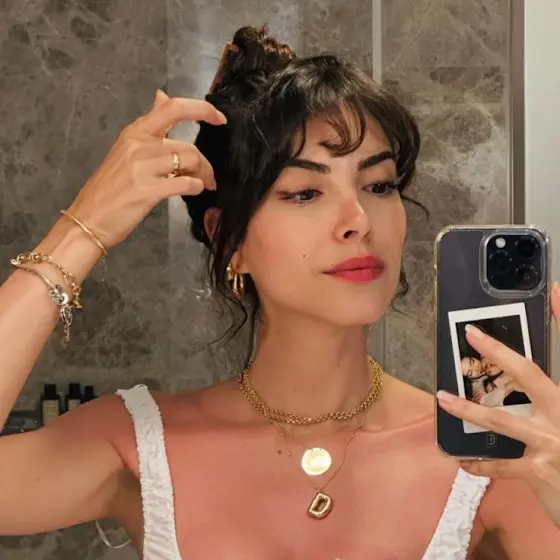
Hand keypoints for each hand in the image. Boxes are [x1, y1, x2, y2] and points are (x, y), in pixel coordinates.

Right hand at [65, 90, 226, 248]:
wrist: (87, 220)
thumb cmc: (109, 189)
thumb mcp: (126, 150)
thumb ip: (150, 126)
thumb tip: (162, 96)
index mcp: (134, 132)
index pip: (173, 109)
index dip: (202, 109)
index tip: (219, 118)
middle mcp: (138, 145)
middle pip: (188, 146)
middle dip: (205, 164)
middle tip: (209, 178)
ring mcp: (142, 168)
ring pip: (190, 162)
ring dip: (203, 176)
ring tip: (202, 186)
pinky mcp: (147, 191)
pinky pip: (185, 183)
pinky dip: (195, 187)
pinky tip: (193, 190)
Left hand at [437, 283, 559, 526]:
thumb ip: (547, 401)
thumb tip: (525, 394)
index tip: (553, 291)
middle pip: (531, 375)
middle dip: (499, 352)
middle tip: (471, 332)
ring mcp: (555, 443)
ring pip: (502, 420)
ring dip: (468, 410)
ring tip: (442, 398)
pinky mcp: (542, 472)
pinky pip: (501, 465)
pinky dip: (480, 464)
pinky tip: (462, 459)